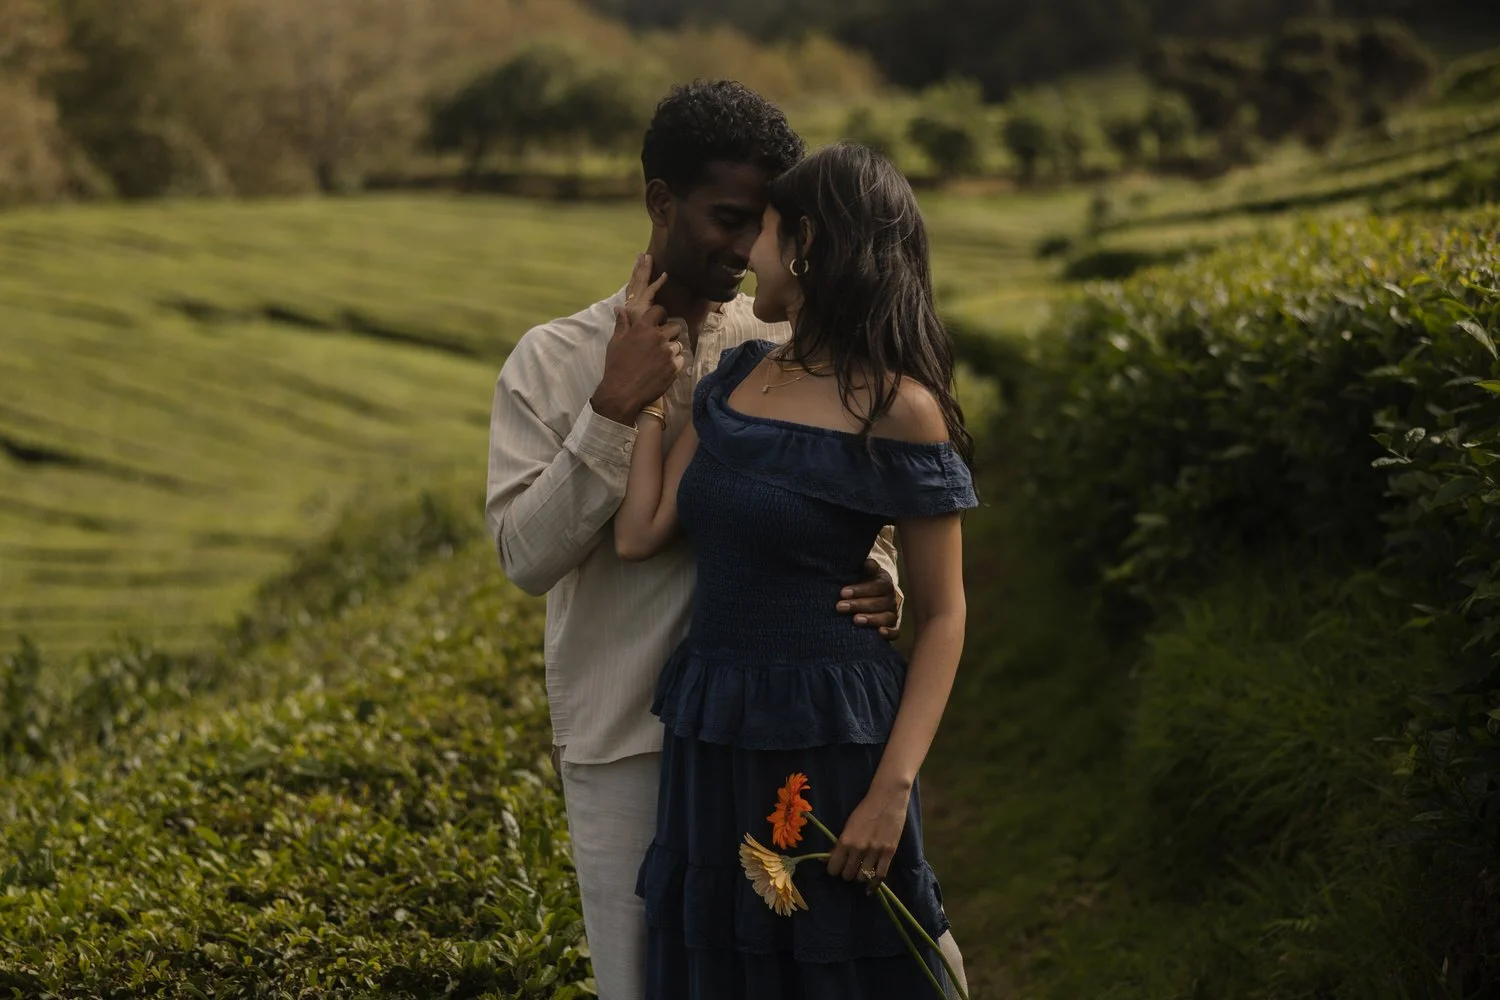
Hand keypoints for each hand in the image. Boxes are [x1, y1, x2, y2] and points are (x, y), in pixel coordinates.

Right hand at [592, 253, 686, 424]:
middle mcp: (659, 337)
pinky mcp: (674, 368)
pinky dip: (674, 363)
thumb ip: (622, 324)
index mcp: (644, 328)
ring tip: (660, 358)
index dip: (660, 315)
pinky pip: (680, 360)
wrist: (622, 392)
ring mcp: (668, 353)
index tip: (657, 322)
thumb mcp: (616, 342)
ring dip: (672, 349)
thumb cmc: (616, 365)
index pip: (660, 311)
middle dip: (669, 332)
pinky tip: (664, 368)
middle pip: (675, 327)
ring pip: (678, 345)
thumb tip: (620, 308)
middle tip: (661, 341)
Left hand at [826, 778, 911, 887]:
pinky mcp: (889, 853)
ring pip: (862, 878)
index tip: (837, 867)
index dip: (834, 870)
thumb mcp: (848, 825)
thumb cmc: (865, 809)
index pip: (833, 868)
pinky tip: (871, 886)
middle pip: (847, 875)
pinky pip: (880, 876)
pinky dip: (874, 884)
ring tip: (861, 870)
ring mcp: (875, 851)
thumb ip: (839, 844)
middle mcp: (858, 848)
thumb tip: (825, 860)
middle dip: (847, 873)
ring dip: (860, 876)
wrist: (887, 798)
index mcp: (845, 840)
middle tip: (850, 868)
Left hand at [836, 558, 899, 639]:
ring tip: (855, 620)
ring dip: (871, 619)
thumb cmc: (861, 581)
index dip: (860, 590)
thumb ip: (865, 566)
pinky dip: (889, 633)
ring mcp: (892, 613)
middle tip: (840, 606)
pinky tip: (879, 633)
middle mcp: (891, 598)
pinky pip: (895, 632)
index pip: (876, 586)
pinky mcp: (892, 627)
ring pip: (886, 617)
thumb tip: (867, 563)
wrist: (867, 595)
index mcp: (884, 582)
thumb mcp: (862, 571)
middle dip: (858, 605)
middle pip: (879, 603)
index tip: (842, 593)